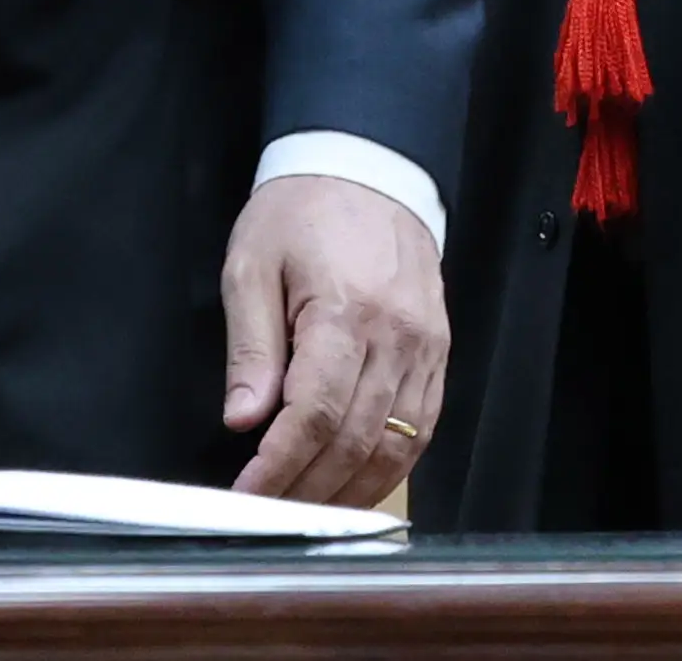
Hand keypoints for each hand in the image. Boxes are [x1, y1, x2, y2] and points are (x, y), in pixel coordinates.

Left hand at [216, 175, 442, 505]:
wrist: (368, 166)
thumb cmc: (305, 210)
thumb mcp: (252, 265)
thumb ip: (250, 348)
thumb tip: (242, 419)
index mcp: (346, 311)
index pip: (315, 414)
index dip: (280, 467)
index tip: (247, 494)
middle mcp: (397, 336)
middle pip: (356, 440)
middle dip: (309, 490)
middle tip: (269, 514)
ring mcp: (426, 346)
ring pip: (396, 445)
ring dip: (351, 491)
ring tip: (308, 513)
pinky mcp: (439, 351)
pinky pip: (423, 426)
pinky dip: (392, 467)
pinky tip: (359, 485)